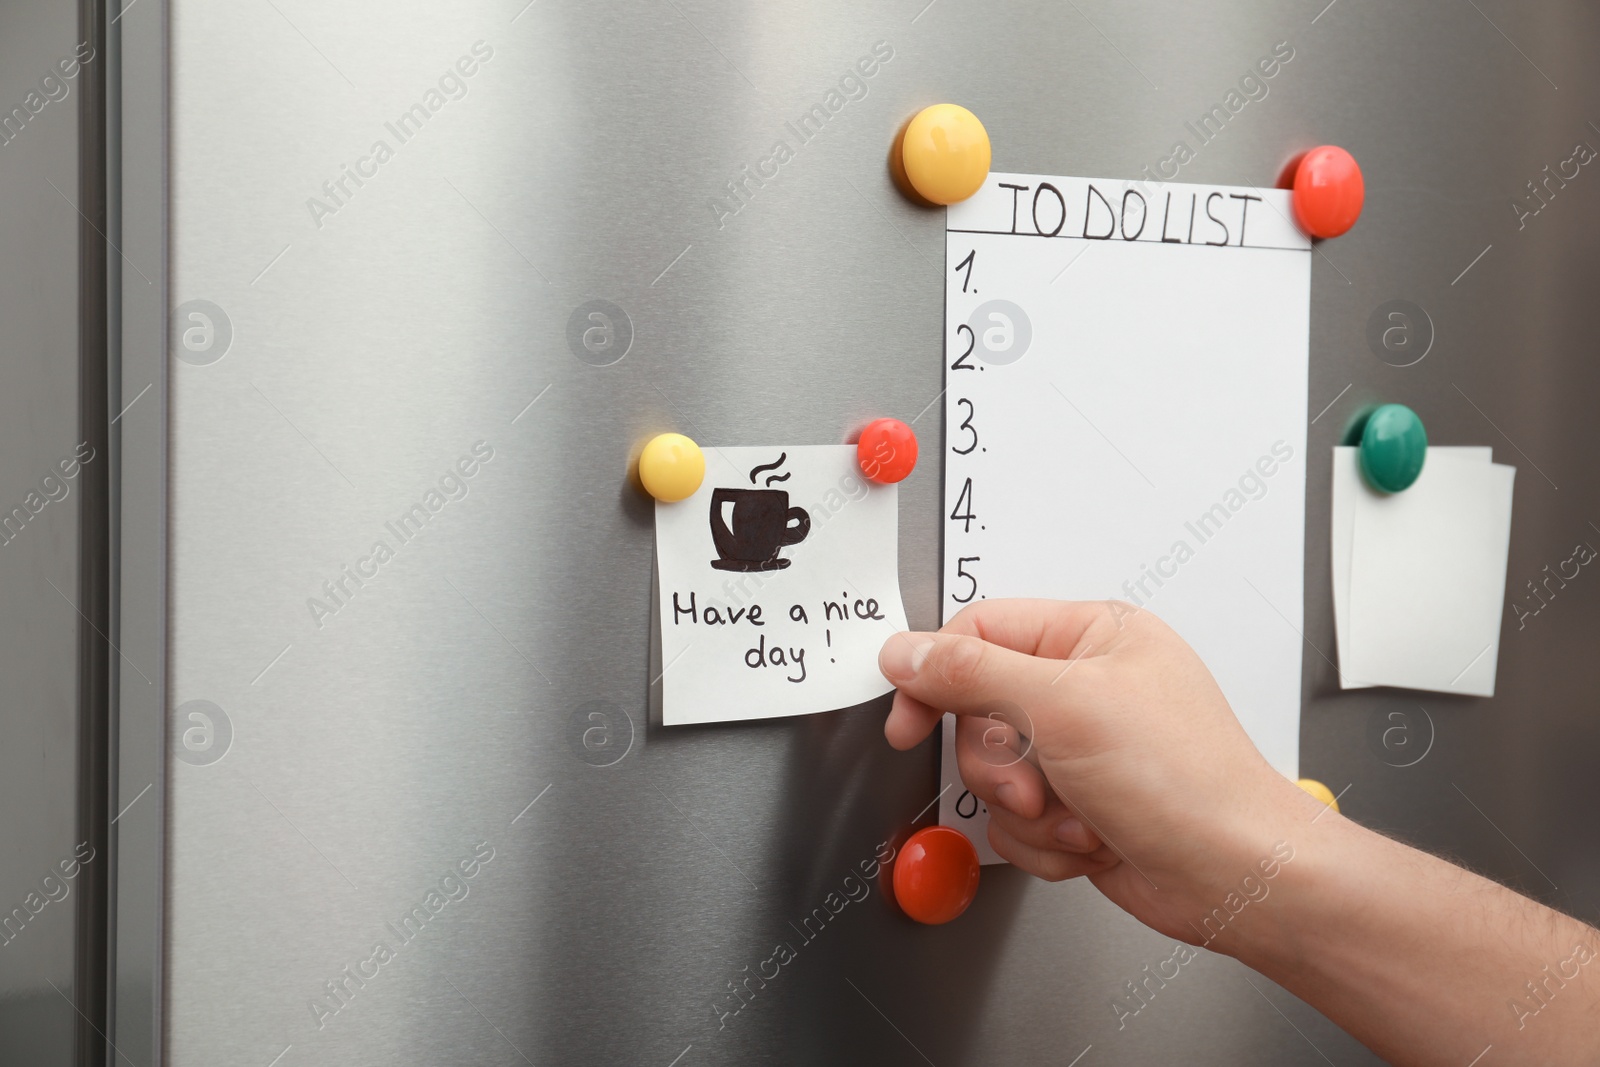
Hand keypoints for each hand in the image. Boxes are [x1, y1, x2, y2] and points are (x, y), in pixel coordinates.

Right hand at [878, 599, 1317, 944]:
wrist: (1234, 878)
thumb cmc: (1188, 782)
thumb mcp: (1063, 705)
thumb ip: (970, 671)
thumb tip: (907, 651)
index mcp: (1093, 635)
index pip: (980, 632)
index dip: (935, 675)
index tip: (909, 718)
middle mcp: (1087, 687)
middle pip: (978, 711)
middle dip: (1002, 764)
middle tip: (1036, 780)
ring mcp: (1082, 750)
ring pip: (993, 774)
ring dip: (1028, 809)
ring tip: (1079, 814)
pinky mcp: (1079, 804)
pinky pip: (1016, 822)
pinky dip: (1045, 842)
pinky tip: (1091, 841)